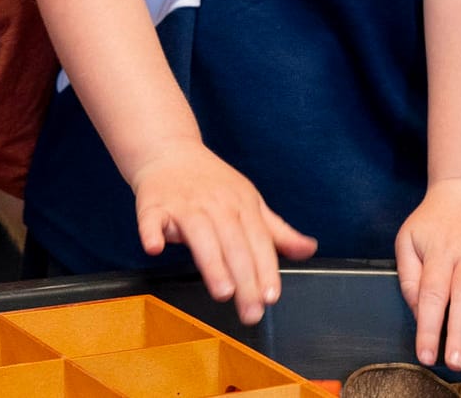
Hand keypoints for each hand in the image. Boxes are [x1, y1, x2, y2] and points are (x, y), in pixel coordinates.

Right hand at [130, 142, 315, 324]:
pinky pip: (152, 219)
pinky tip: (155, 247)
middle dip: (244, 278)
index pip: (258, 241)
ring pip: (200, 234)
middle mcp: (216, 203)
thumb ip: (277, 231)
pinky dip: (152, 232)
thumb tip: (309, 249)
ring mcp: (184, 203)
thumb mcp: (250, 202)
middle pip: (233, 243)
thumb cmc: (211, 182)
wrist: (168, 150)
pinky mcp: (153, 203)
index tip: (271, 296)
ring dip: (211, 262)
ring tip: (222, 290)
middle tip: (250, 310)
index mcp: (242, 204)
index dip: (266, 269)